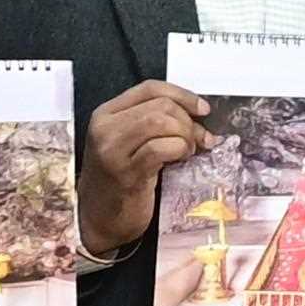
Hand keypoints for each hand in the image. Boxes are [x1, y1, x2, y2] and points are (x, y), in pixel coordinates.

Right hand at [83, 80, 211, 256]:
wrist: (101, 217)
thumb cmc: (121, 178)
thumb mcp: (131, 142)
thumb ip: (154, 121)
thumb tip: (198, 112)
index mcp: (106, 114)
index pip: (150, 88)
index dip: (183, 95)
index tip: (203, 109)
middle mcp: (105, 128)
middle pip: (160, 106)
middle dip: (188, 120)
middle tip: (199, 139)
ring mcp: (112, 150)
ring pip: (161, 122)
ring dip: (185, 135)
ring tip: (187, 150)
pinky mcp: (125, 172)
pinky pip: (161, 148)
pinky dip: (179, 150)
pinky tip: (180, 159)